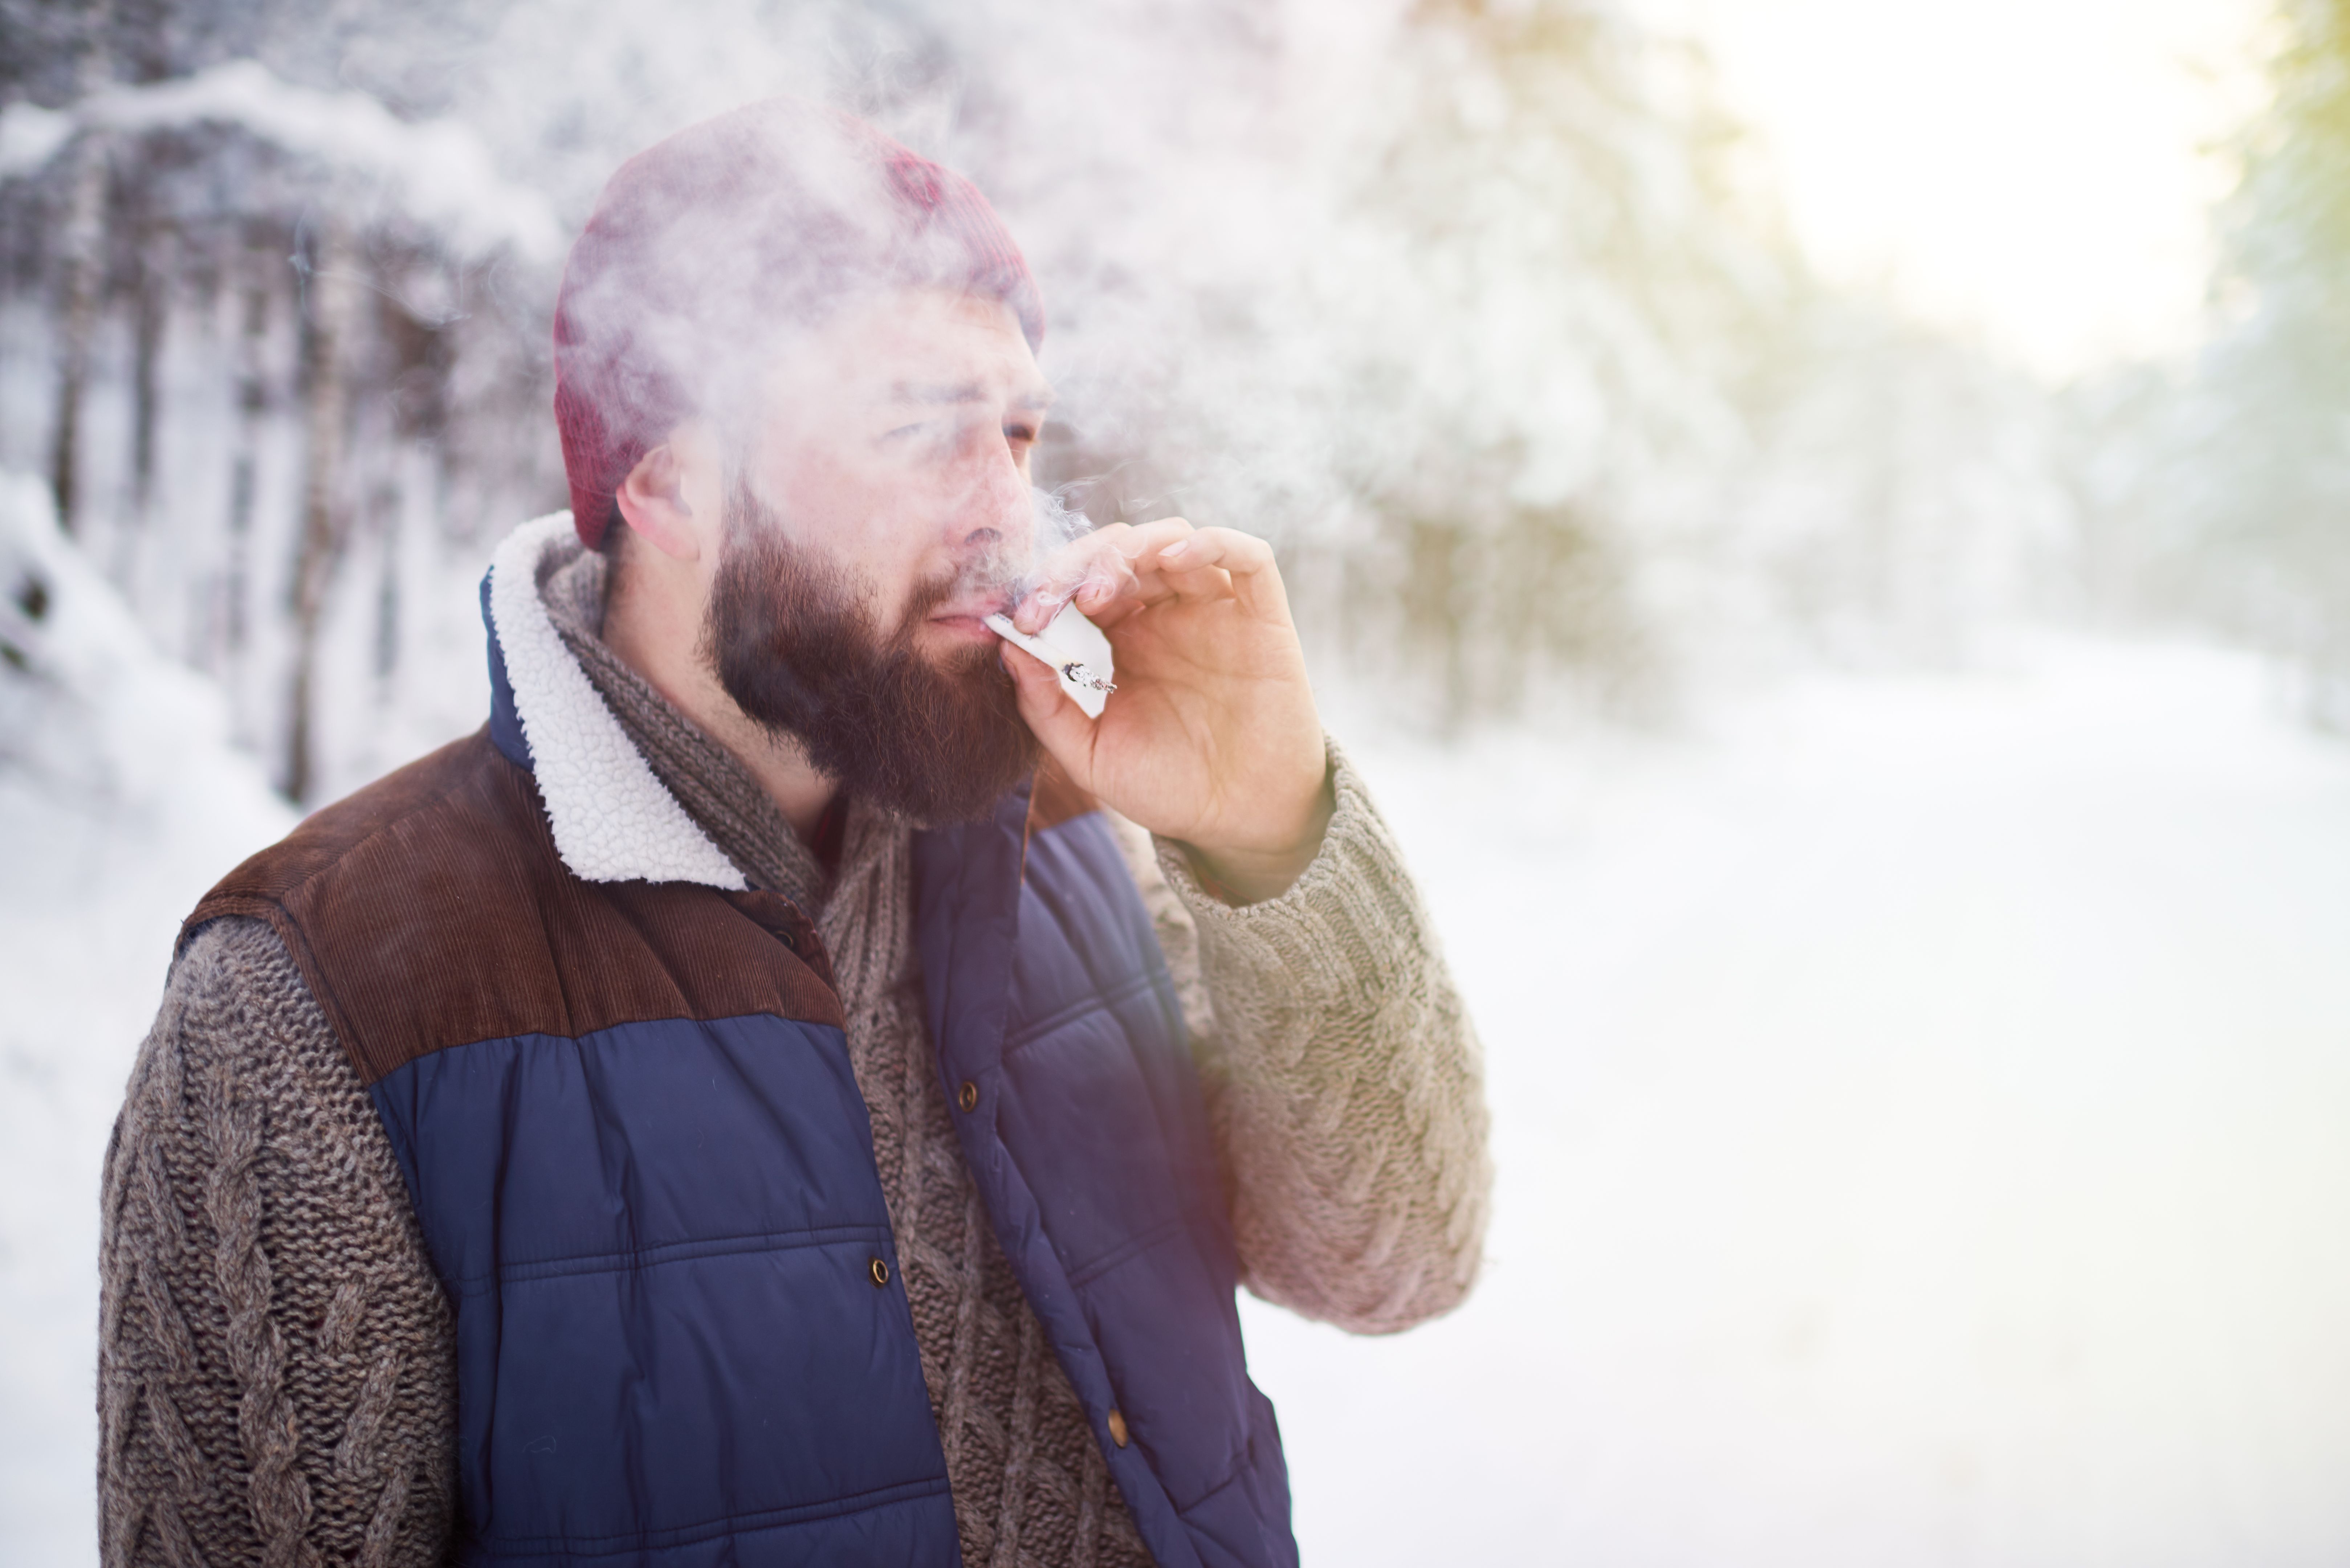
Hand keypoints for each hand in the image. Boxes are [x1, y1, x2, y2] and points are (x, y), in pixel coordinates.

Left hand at [1001, 517, 1332, 902]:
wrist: (1239, 820)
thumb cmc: (1170, 788)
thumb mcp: (1090, 755)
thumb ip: (1045, 706)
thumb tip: (1007, 647)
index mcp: (1126, 638)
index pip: (1082, 580)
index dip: (1049, 586)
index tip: (1025, 620)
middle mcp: (1169, 615)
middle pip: (1121, 549)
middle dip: (1079, 564)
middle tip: (1056, 601)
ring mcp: (1215, 611)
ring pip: (1174, 539)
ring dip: (1131, 548)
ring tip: (1102, 591)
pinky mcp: (1262, 618)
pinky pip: (1249, 557)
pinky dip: (1214, 542)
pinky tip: (1176, 559)